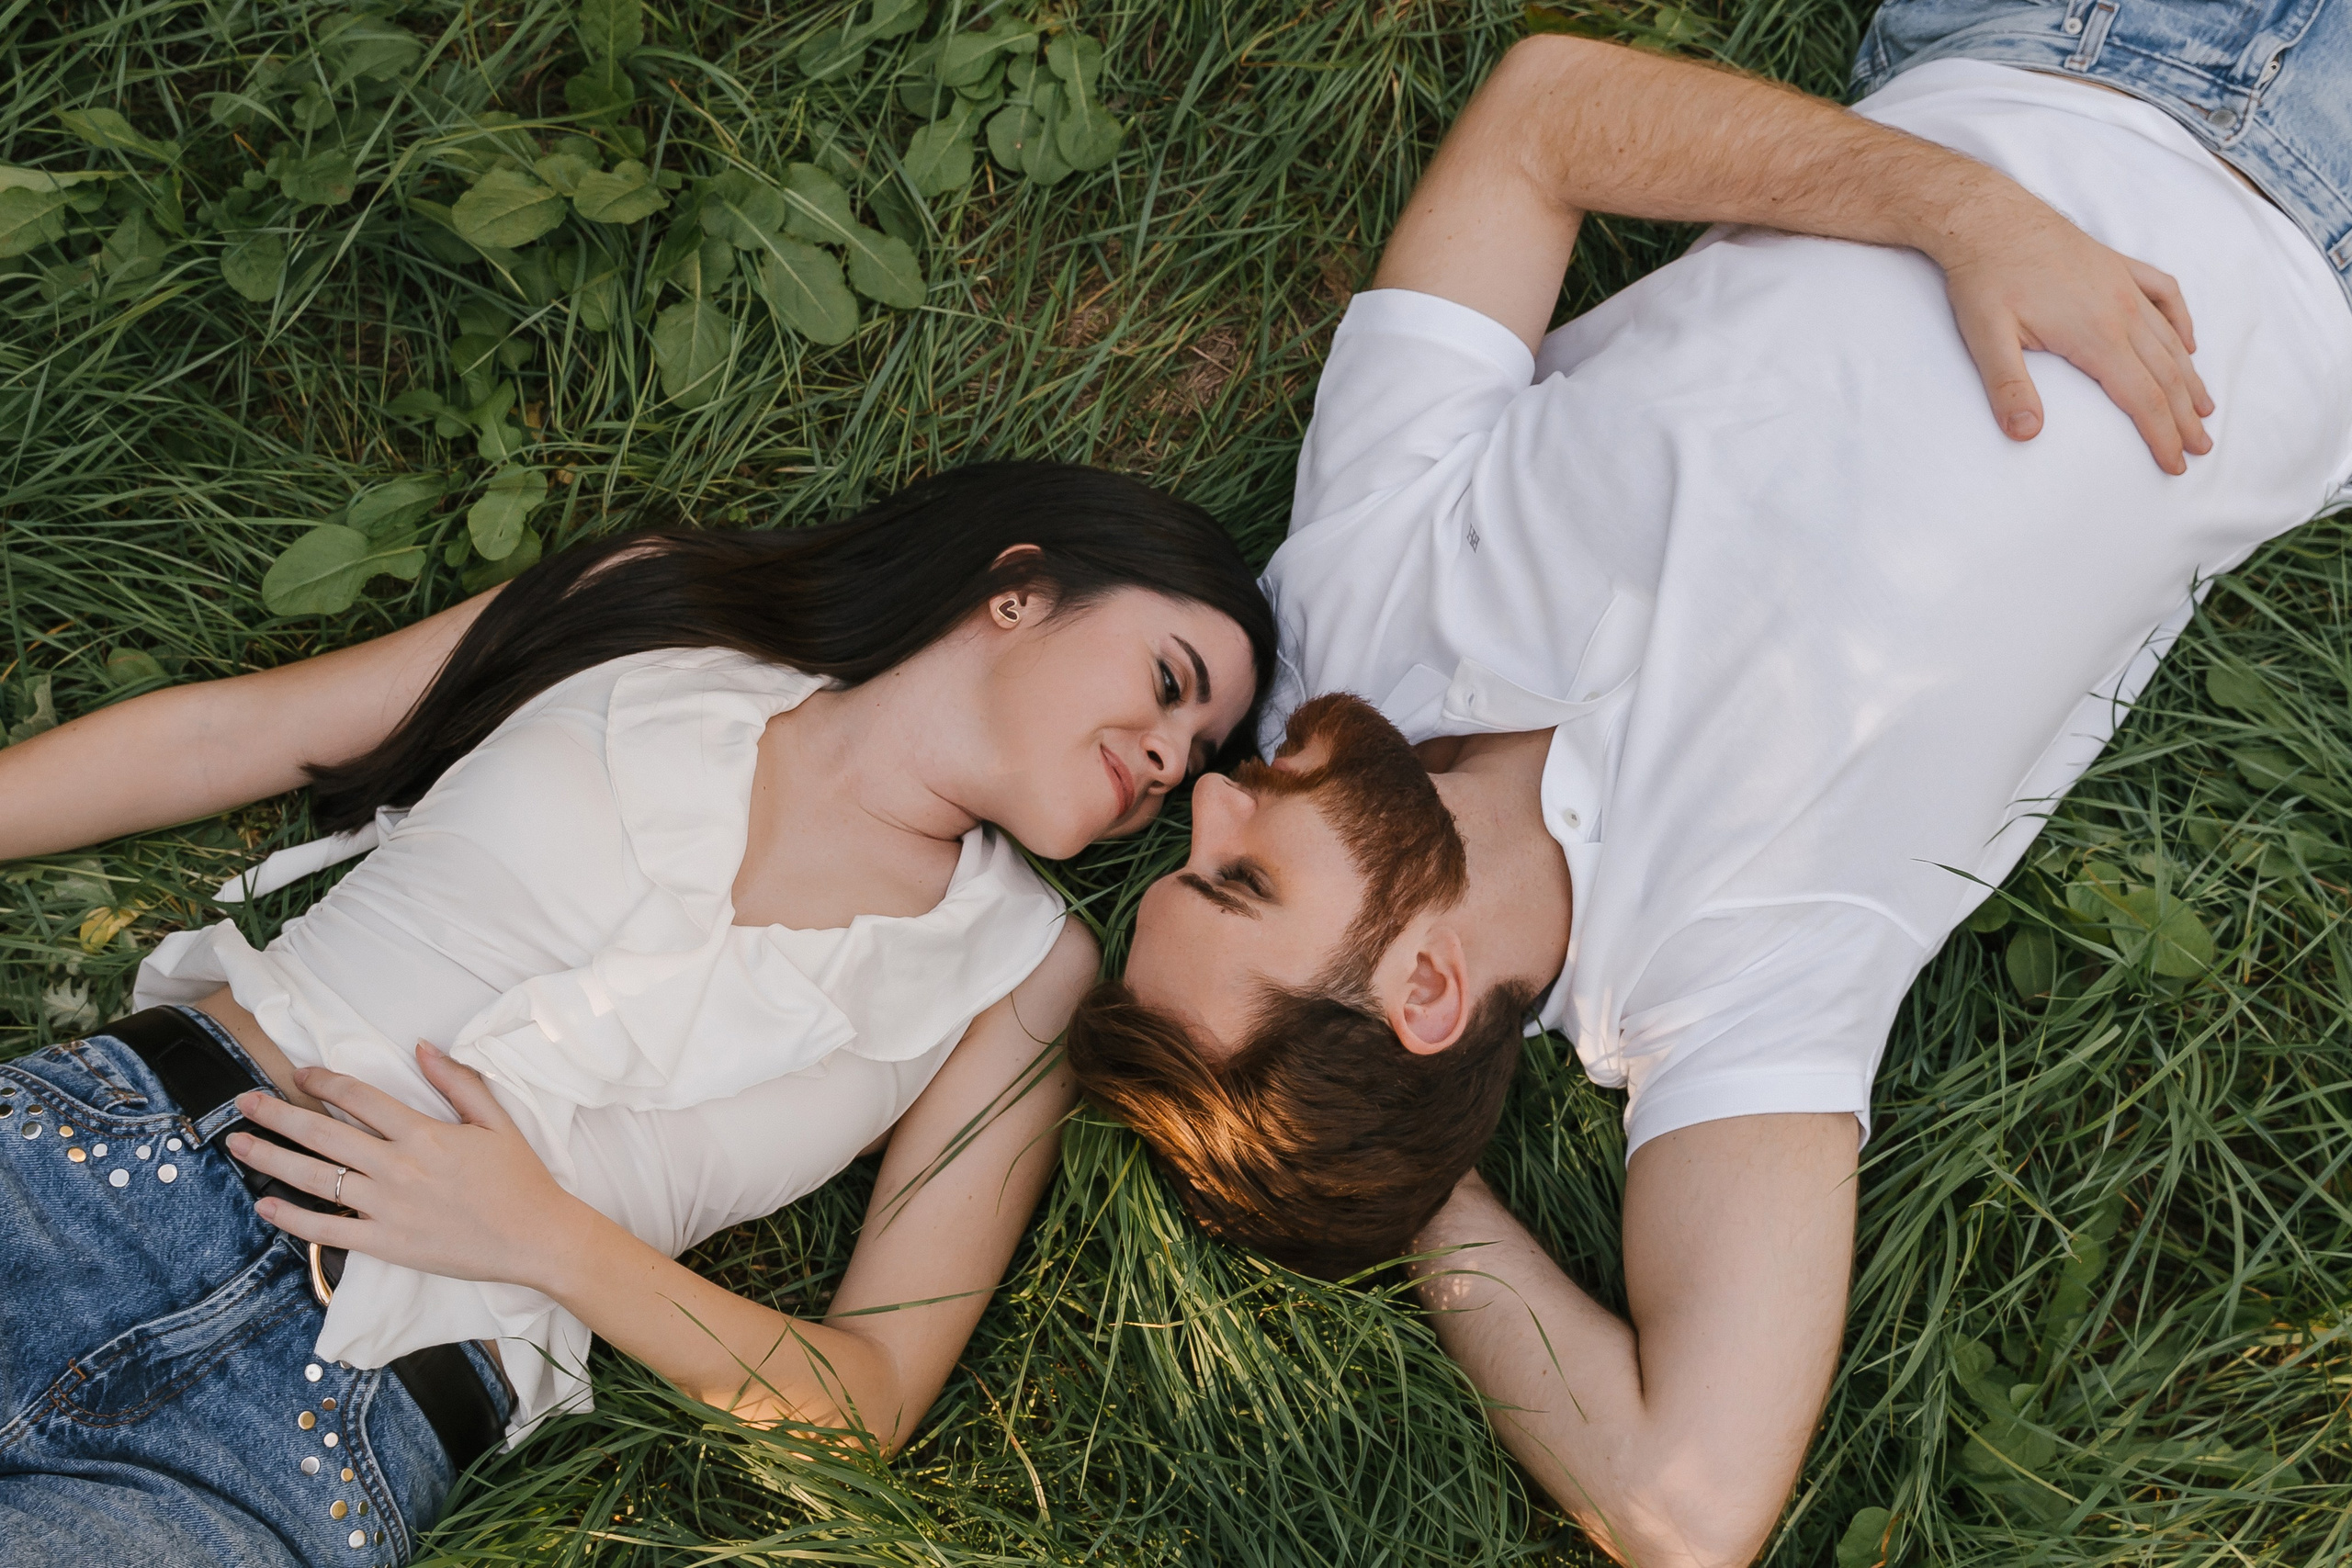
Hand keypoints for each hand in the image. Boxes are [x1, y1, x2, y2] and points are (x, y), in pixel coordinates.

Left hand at [227, 1043, 583, 1291]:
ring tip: (238, 1144)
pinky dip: (293, 1220)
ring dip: (271, 1159)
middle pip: (324, 1134)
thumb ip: (458, 1082)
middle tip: (244, 1102)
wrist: (536, 1238)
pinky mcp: (386, 1243)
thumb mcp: (497, 1121)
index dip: (325, 1081)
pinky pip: (328, 1231)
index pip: (360, 1097)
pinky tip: (265, 1206)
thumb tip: (422, 1046)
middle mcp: (398, 1167)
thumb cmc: (520, 1178)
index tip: (300, 1073)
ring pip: (316, 1178)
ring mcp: (388, 1207)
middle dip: (278, 1114)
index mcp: (424, 1133)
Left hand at [1932, 198, 2212, 473]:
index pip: (2141, 397)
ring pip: (2170, 339)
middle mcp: (2121, 309)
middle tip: (2201, 449)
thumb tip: (2026, 435)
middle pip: (2165, 374)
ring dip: (2190, 377)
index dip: (2161, 435)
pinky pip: (2165, 293)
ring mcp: (2123, 285)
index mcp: (2095, 334)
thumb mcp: (1985, 337)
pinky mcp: (2116, 266)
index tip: (2175, 465)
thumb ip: (2008, 387)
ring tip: (2205, 409)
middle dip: (2184, 416)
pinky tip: (2188, 342)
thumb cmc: (1983, 278)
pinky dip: (2181, 320)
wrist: (1987, 216)